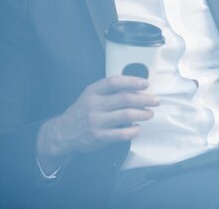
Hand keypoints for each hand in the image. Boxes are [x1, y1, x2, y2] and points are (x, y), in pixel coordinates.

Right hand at [36, 75, 158, 172]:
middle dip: (144, 99)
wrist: (63, 133)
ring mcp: (96, 121)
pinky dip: (134, 130)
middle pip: (125, 99)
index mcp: (93, 91)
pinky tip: (138, 127)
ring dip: (143, 114)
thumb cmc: (82, 112)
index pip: (114, 82)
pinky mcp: (99, 137)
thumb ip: (109, 91)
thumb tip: (135, 88)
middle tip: (155, 100)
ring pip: (127, 115)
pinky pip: (122, 133)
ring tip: (150, 113)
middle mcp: (94, 105)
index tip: (146, 84)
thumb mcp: (91, 96)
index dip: (132, 81)